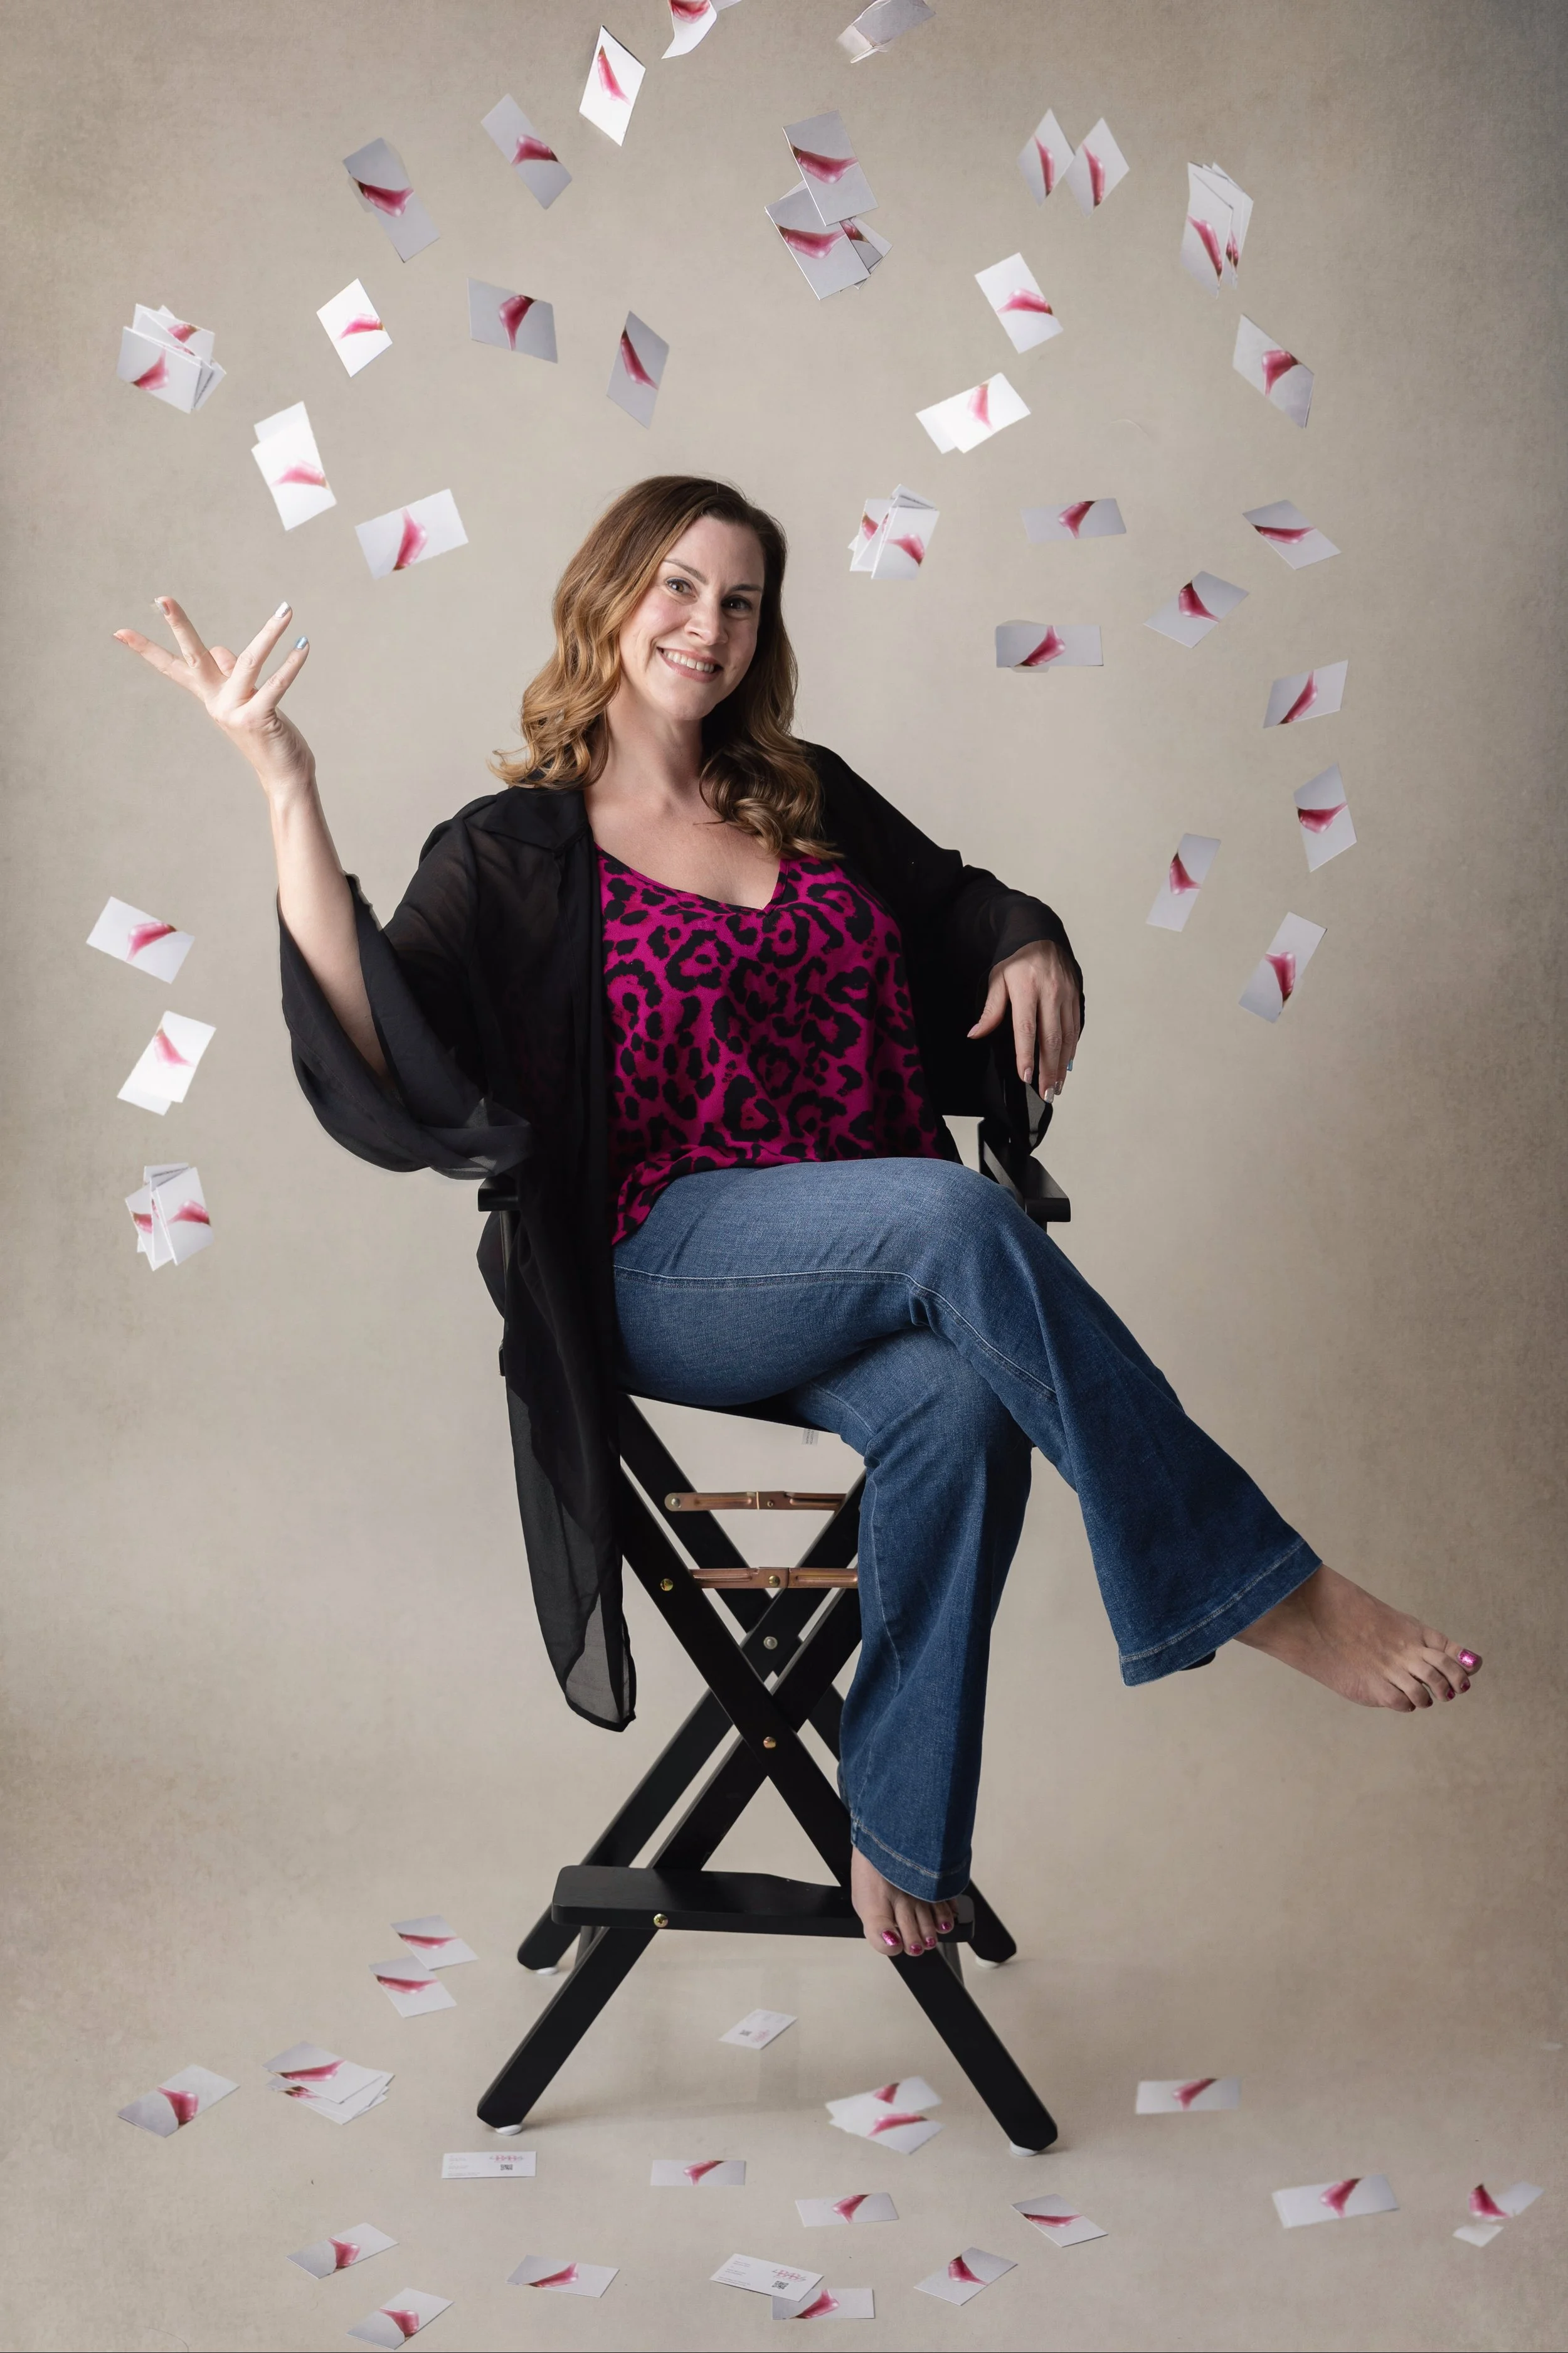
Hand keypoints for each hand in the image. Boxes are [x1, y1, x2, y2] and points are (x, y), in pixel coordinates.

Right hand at [114, 597, 314, 803]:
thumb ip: (231, 676)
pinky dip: (292, 663)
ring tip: (286, 610)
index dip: (145, 650)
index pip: (172, 668)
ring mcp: (235, 711)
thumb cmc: (266, 735)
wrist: (283, 776)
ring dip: (270, 633)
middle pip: (193, 657)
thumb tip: (221, 649)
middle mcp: (217, 702)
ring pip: (250, 661)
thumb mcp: (244, 702)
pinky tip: (304, 645)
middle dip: (178, 626)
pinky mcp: (257, 718)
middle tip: (162, 598)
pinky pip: (276, 684)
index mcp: (210, 696)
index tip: (118, 632)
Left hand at [967, 938, 1081, 1097]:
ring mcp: (1066, 995)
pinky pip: (1075, 1028)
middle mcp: (1050, 993)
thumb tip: (975, 1035)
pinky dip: (1071, 1050)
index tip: (1025, 1077)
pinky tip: (1066, 1066)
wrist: (1041, 935)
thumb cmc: (1014, 960)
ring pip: (1066, 1037)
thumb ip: (990, 1010)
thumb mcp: (996, 979)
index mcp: (1026, 989)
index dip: (1026, 1054)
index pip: (1027, 1028)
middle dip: (1048, 1069)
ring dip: (1062, 1065)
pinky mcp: (1075, 997)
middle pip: (1051, 1038)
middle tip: (1045, 1094)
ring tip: (1056, 1087)